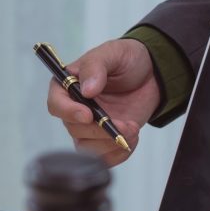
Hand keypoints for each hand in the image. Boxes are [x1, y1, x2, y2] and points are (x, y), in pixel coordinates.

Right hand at [45, 38, 159, 166]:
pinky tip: (132, 138)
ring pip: (86, 147)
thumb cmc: (127, 59)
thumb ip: (95, 67)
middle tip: (124, 124)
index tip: (88, 115)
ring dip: (110, 143)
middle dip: (99, 130)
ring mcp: (88, 126)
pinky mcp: (104, 139)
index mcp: (67, 86)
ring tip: (132, 130)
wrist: (152, 73)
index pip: (56, 104)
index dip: (68, 112)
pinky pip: (103, 157)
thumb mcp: (112, 53)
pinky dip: (118, 153)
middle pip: (73, 128)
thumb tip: (87, 90)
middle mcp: (73, 108)